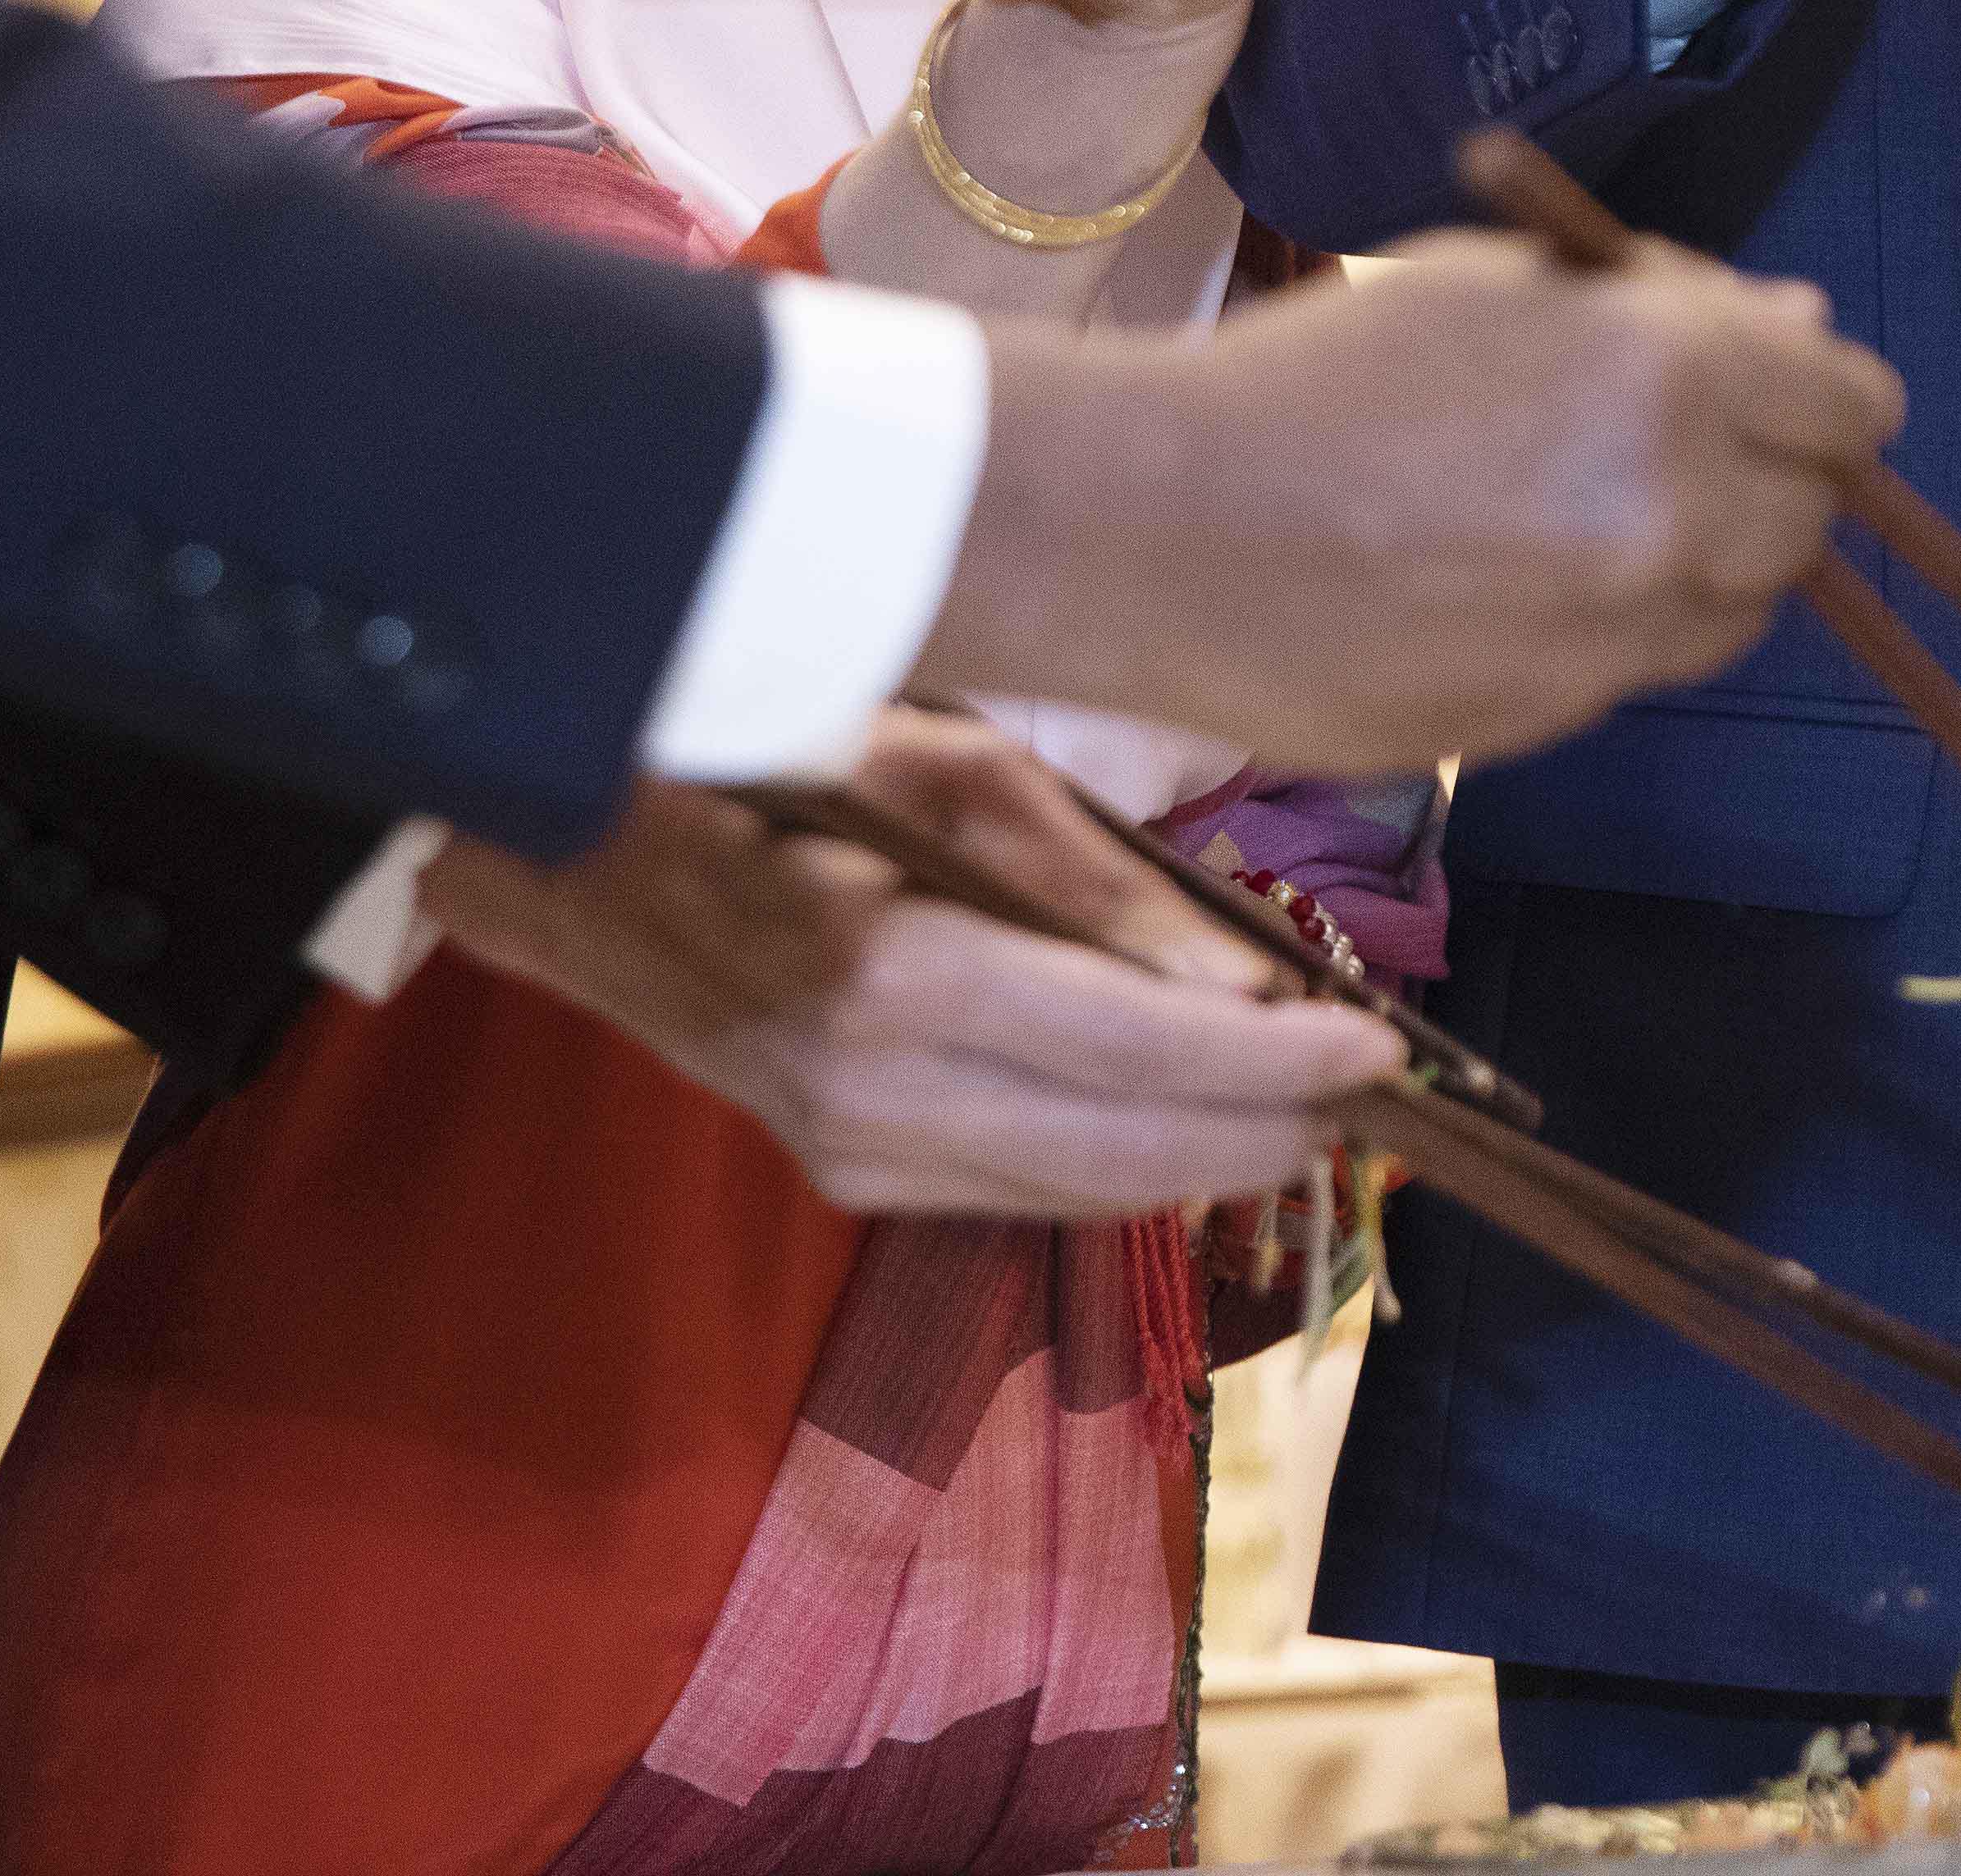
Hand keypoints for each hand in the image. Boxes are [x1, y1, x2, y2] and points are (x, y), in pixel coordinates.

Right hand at [420, 707, 1399, 1213]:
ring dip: (1206, 1159)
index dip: (1271, 1062)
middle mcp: (871, 1093)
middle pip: (1123, 1151)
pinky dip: (1120, 1165)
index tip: (1381, 1050)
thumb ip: (1103, 884)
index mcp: (894, 976)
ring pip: (1079, 1195)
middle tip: (1373, 1091)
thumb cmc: (777, 765)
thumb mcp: (949, 771)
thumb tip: (1245, 982)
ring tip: (1308, 1104)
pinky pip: (1018, 1191)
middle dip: (1264, 1128)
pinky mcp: (843, 1176)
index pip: (1134, 1053)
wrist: (578, 862)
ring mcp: (847, 1152)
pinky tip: (1187, 1122)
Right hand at [931, 228, 1907, 769]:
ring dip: (1695, 564)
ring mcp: (1616, 633)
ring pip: (1737, 609)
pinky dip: (1611, 629)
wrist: (1154, 527)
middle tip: (1660, 448)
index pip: (1850, 406)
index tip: (1785, 394)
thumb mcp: (1492, 287)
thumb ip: (1666, 310)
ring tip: (1565, 519)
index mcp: (1663, 376)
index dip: (1825, 397)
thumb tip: (1799, 324)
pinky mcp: (1558, 720)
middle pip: (1808, 519)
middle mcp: (1670, 512)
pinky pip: (1640, 669)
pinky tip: (1501, 585)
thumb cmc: (1315, 373)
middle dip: (1763, 478)